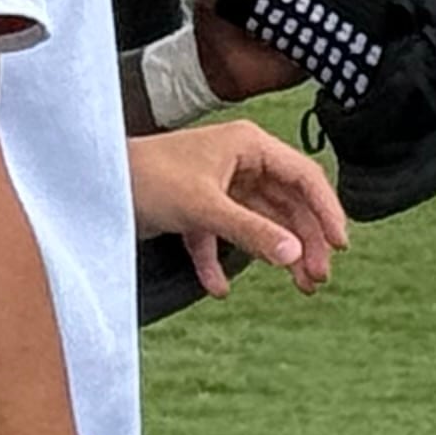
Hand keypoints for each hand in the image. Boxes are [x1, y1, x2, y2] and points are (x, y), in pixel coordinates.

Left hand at [128, 120, 345, 297]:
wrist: (94, 183)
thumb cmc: (147, 177)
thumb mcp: (204, 207)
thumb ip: (251, 231)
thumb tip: (295, 256)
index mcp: (248, 146)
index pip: (304, 176)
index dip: (327, 210)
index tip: (341, 246)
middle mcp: (239, 162)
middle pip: (287, 204)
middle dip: (305, 241)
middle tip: (317, 279)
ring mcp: (218, 186)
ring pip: (261, 223)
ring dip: (275, 254)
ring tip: (298, 287)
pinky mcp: (195, 209)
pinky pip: (220, 238)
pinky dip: (220, 263)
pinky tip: (218, 288)